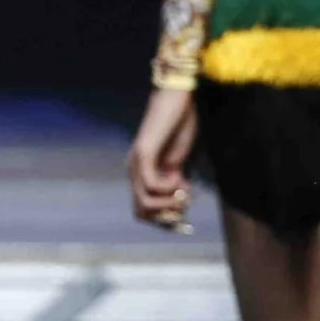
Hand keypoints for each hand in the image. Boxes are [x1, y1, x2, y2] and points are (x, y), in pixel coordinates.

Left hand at [128, 86, 197, 231]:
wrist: (177, 99)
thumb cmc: (179, 127)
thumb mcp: (180, 161)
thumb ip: (177, 182)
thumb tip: (180, 205)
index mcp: (141, 174)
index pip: (144, 212)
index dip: (165, 220)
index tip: (185, 215)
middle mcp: (134, 170)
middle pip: (141, 213)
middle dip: (166, 217)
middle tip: (185, 204)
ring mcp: (136, 162)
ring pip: (144, 204)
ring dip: (169, 205)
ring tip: (185, 193)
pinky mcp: (143, 152)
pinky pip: (151, 185)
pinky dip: (169, 189)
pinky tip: (180, 178)